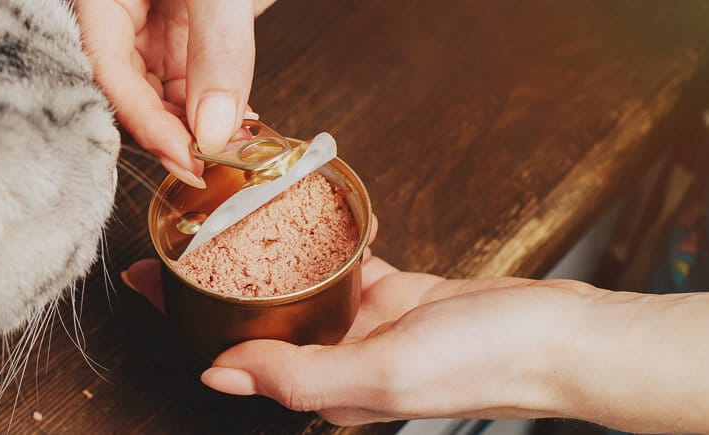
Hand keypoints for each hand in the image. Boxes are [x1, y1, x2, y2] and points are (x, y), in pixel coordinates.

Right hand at [74, 0, 275, 187]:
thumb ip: (217, 47)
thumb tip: (214, 126)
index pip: (108, 73)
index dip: (146, 123)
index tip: (186, 159)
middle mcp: (124, 15)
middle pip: (131, 92)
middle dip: (173, 132)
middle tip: (210, 163)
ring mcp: (154, 22)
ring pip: (163, 93)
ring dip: (197, 127)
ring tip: (233, 148)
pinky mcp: (186, 28)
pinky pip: (192, 78)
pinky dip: (215, 107)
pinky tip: (237, 125)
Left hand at [119, 231, 605, 424]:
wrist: (561, 337)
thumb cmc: (483, 364)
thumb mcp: (380, 372)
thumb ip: (299, 375)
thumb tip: (221, 373)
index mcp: (327, 390)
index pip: (237, 356)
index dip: (187, 323)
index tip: (147, 287)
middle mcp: (339, 362)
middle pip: (255, 321)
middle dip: (207, 286)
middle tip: (168, 245)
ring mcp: (367, 328)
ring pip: (295, 290)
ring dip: (256, 260)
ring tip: (216, 225)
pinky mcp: (396, 295)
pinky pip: (342, 265)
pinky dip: (318, 241)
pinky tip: (295, 216)